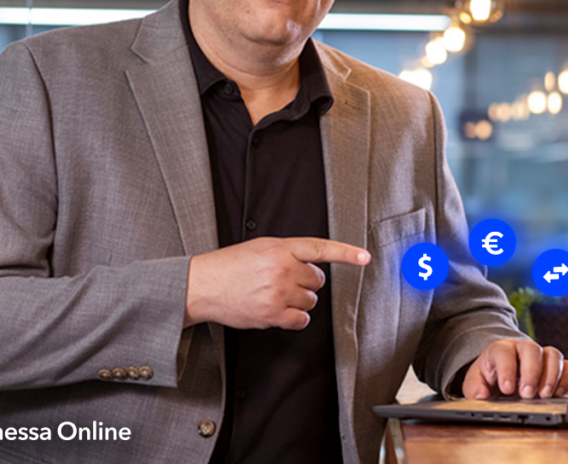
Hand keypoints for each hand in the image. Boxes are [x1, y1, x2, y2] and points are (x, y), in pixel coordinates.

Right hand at [184, 237, 369, 329]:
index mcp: (280, 247)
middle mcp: (282, 269)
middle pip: (318, 280)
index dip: (346, 253)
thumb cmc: (230, 265)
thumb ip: (287, 252)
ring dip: (299, 300)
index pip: (321, 248)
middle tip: (285, 281)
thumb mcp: (260, 247)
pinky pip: (301, 320)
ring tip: (276, 294)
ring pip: (311, 301)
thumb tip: (311, 263)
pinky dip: (295, 318)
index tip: (365, 257)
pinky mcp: (272, 314)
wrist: (203, 285)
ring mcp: (278, 293)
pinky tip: (279, 310)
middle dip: (306, 282)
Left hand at [462, 338, 567, 399]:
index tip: (507, 389)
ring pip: (553, 355)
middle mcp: (523, 348)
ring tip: (544, 395)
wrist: (500, 374)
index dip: (507, 369)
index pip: (504, 352)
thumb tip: (481, 396)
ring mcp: (542, 355)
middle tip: (527, 394)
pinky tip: (558, 394)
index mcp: (501, 349)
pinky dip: (567, 379)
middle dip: (531, 372)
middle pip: (532, 349)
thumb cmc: (489, 377)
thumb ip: (474, 388)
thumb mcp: (474, 382)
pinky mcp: (557, 367)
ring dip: (551, 376)